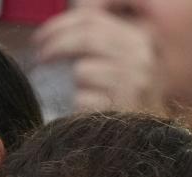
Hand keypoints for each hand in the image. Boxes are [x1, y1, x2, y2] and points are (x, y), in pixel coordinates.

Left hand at [33, 8, 165, 113]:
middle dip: (55, 45)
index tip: (40, 38)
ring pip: (83, 71)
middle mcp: (142, 59)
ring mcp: (134, 85)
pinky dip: (79, 107)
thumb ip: (100, 39)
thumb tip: (62, 23)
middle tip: (40, 58)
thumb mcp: (126, 62)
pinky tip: (90, 113)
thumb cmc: (131, 100)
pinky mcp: (122, 110)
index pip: (93, 19)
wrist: (151, 141)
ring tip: (84, 95)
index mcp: (142, 40)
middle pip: (87, 38)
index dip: (60, 24)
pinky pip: (83, 99)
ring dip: (74, 84)